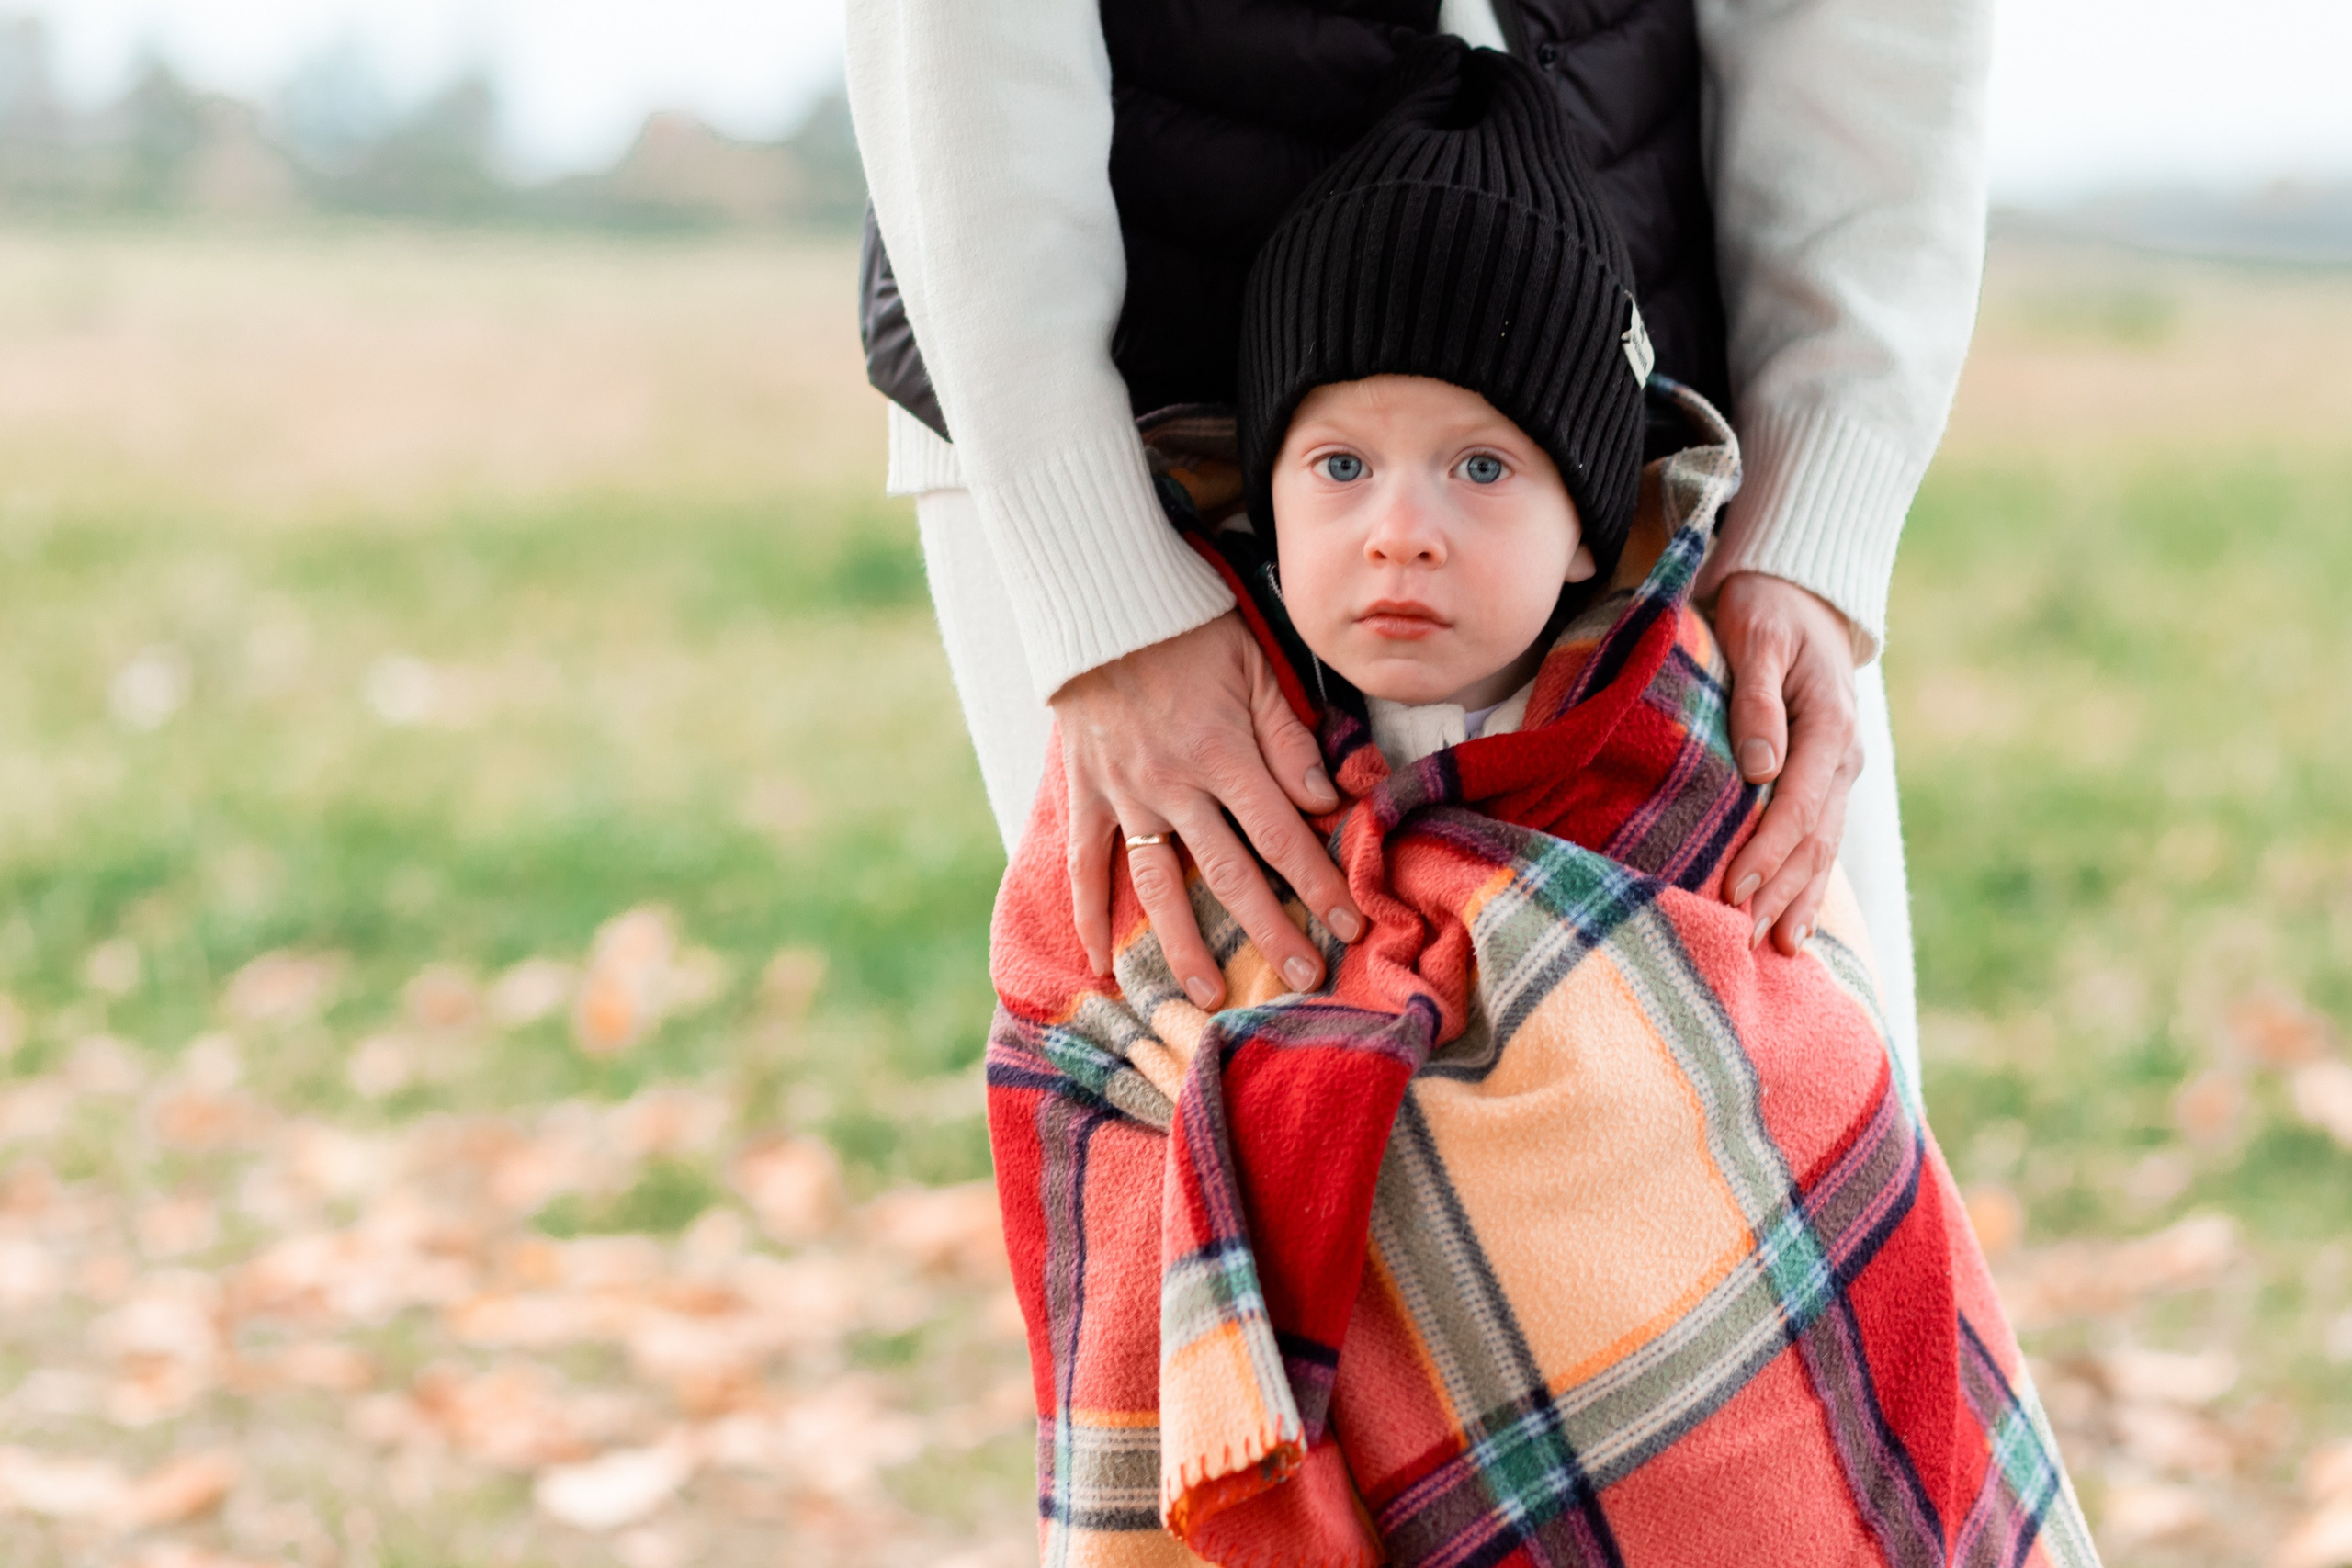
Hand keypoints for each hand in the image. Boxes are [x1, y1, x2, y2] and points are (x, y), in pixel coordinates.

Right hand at [1052, 612, 1364, 1008]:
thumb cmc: (1189, 628)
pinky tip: (1100, 959)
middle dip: (1270, 929)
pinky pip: (1085, 862)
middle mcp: (1172, 783)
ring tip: (1206, 993)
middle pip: (1229, 872)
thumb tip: (1325, 804)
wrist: (1100, 604)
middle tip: (1303, 977)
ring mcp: (1124, 793)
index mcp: (1221, 751)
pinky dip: (1088, 912)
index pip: (1279, 833)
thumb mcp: (1254, 666)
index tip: (1347, 923)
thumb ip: (1288, 739)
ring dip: (1183, 943)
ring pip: (1157, 883)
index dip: (1316, 881)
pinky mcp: (1086, 792)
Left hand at [1714, 573, 1863, 955]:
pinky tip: (1795, 919)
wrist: (1801, 595)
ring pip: (1822, 846)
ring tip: (1778, 946)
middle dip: (1782, 890)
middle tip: (1748, 936)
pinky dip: (1808, 880)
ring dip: (1800, 896)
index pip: (1797, 805)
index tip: (1735, 890)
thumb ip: (1758, 700)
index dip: (1767, 852)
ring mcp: (1838, 771)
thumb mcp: (1757, 637)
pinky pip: (1819, 837)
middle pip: (1814, 838)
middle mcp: (1843, 756)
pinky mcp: (1825, 778)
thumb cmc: (1767, 609)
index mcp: (1829, 724)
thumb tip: (1759, 769)